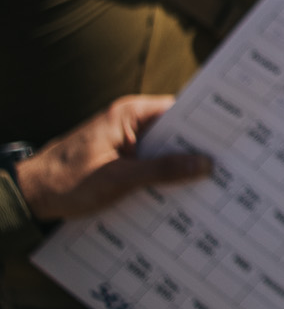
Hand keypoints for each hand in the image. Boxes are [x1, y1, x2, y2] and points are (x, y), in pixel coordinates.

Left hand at [13, 96, 211, 221]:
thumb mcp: (118, 178)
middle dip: (196, 149)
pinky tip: (181, 193)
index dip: (204, 124)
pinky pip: (150, 165)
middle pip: (174, 133)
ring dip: (179, 167)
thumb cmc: (65, 182)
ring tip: (211, 182)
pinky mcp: (120, 161)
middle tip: (228, 164)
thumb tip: (204, 164)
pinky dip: (163, 177)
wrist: (27, 198)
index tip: (231, 136)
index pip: (178, 111)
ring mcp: (124, 143)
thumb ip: (162, 170)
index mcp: (129, 115)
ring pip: (163, 151)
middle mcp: (129, 123)